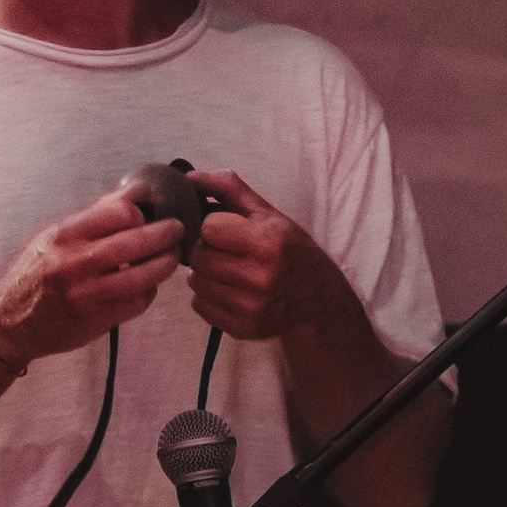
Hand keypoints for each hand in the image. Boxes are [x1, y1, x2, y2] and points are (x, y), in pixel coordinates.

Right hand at [0, 190, 182, 365]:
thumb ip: (94, 216)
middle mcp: (74, 263)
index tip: (150, 212)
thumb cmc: (38, 272)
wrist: (11, 320)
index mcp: (65, 235)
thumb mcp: (56, 236)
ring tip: (172, 257)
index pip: (117, 212)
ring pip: (141, 277)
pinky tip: (149, 285)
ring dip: (164, 265)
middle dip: (165, 235)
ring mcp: (86, 294)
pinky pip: (136, 303)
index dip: (139, 211)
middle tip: (179, 230)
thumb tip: (133, 191)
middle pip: (134, 243)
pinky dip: (149, 292)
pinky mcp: (96, 320)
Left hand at [182, 171, 347, 343]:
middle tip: (225, 251)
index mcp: (267, 243)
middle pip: (198, 257)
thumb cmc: (290, 249)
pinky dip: (208, 296)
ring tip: (228, 270)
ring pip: (196, 283)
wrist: (318, 297)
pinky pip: (200, 307)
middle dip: (205, 250)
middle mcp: (260, 278)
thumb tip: (188, 178)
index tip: (227, 231)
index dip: (213, 226)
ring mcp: (252, 307)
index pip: (208, 228)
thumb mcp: (267, 213)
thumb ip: (228, 188)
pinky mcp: (243, 328)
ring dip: (204, 274)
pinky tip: (230, 290)